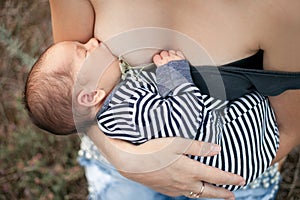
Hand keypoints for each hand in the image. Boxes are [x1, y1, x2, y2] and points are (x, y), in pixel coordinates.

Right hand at [87, 127, 243, 199]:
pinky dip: (191, 193)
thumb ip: (198, 147)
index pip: (216, 177)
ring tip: (214, 195)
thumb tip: (217, 149)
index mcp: (190, 170)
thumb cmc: (153, 149)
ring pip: (196, 194)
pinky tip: (189, 190)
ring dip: (207, 194)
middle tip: (233, 196)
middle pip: (208, 191)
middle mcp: (184, 182)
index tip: (242, 180)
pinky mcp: (164, 189)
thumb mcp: (177, 143)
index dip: (230, 179)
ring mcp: (174, 188)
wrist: (131, 162)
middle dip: (222, 193)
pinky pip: (182, 193)